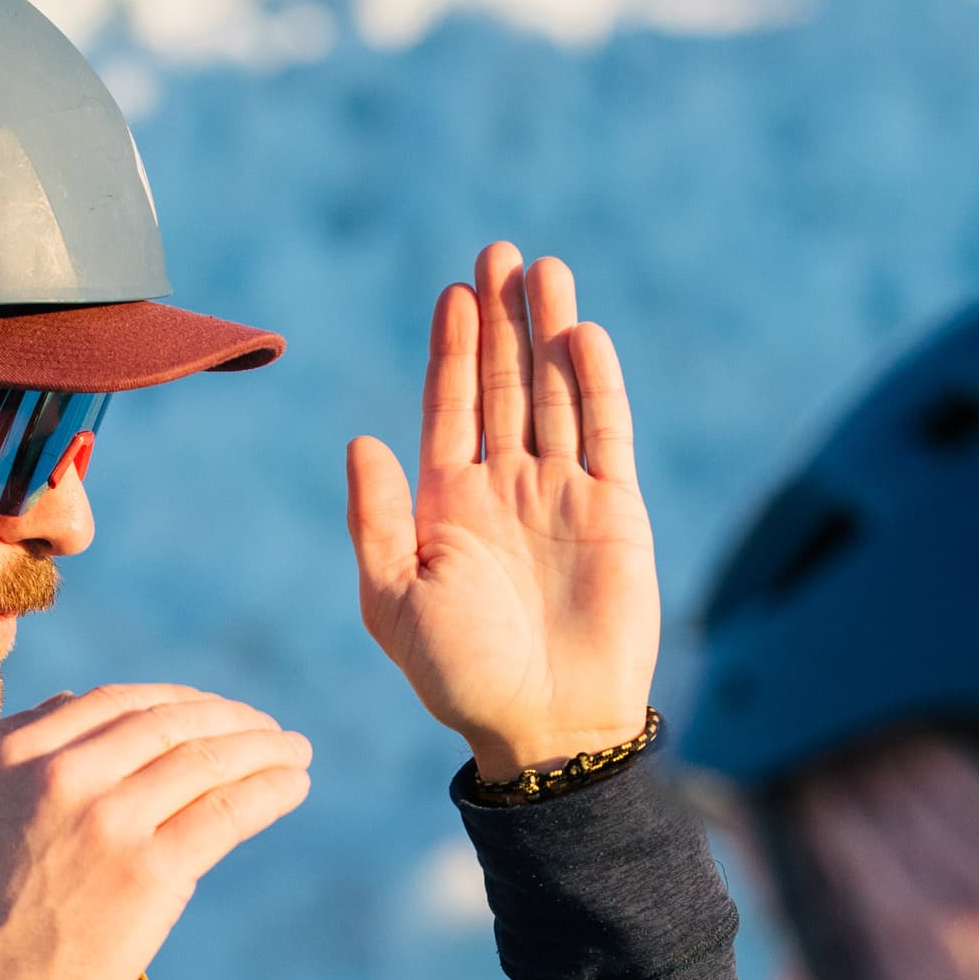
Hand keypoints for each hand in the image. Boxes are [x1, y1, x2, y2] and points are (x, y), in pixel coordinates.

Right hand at [0, 685, 311, 979]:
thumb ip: (6, 749)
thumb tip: (70, 700)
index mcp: (16, 755)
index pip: (117, 702)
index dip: (178, 700)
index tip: (212, 710)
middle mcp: (62, 775)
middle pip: (169, 724)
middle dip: (230, 720)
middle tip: (267, 731)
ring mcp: (109, 821)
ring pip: (206, 760)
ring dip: (263, 749)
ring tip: (293, 752)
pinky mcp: (149, 871)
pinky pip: (226, 812)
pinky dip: (269, 791)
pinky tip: (292, 786)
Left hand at [346, 242, 662, 783]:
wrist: (548, 727)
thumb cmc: (462, 676)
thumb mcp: (393, 602)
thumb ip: (375, 521)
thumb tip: (362, 439)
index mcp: (448, 507)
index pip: (449, 407)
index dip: (451, 350)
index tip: (452, 293)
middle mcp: (505, 490)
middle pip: (504, 384)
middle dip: (500, 319)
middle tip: (497, 252)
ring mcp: (563, 496)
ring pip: (555, 394)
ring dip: (548, 333)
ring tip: (543, 269)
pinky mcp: (616, 511)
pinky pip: (605, 433)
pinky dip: (595, 384)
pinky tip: (579, 333)